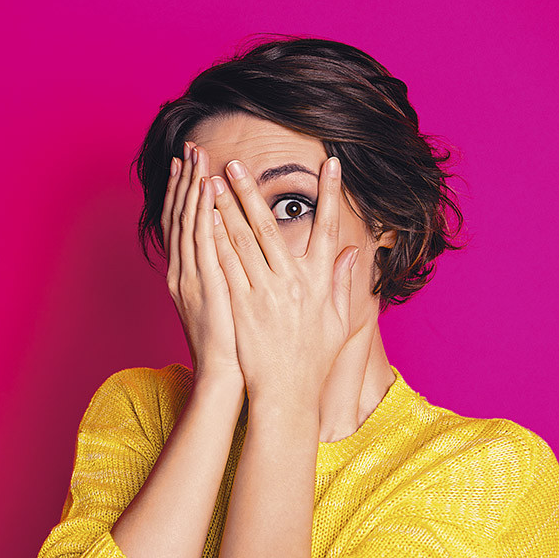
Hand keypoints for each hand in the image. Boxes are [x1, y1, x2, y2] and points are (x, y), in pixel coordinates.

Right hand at [162, 142, 244, 386]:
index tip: (189, 166)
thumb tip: (236, 256)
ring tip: (196, 157)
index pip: (183, 225)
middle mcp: (184, 272)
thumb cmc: (232, 346)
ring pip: (189, 222)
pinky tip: (206, 189)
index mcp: (188, 275)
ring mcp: (192, 277)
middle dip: (184, 180)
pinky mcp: (206, 284)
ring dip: (191, 187)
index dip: (184, 194)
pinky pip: (203, 241)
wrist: (225, 377)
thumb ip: (229, 276)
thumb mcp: (226, 305)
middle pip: (180, 216)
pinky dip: (202, 213)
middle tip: (188, 149)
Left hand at [209, 156, 359, 404]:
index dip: (329, 195)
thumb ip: (342, 283)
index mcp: (318, 282)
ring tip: (212, 182)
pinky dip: (215, 240)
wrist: (286, 393)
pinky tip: (204, 221)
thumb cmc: (312, 360)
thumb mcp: (337, 322)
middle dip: (252, 191)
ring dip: (227, 208)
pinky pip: (225, 266)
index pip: (328, 228)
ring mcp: (265, 293)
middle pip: (271, 227)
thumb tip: (354, 252)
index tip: (330, 164)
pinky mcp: (241, 306)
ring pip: (243, 241)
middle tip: (236, 164)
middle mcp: (292, 282)